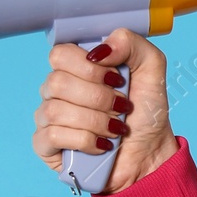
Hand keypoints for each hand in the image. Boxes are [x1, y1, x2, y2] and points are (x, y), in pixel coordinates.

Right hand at [32, 27, 176, 194]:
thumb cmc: (146, 111)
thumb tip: (100, 50)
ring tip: (115, 128)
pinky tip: (102, 144)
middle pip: (57, 82)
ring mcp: (48, 118)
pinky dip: (84, 140)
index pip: (60, 54)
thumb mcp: (151, 68)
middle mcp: (56, 90)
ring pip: (55, 111)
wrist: (150, 153)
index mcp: (75, 68)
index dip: (89, 67)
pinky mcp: (46, 146)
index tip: (116, 79)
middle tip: (120, 107)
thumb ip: (130, 43)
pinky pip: (52, 136)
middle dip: (98, 98)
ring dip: (95, 121)